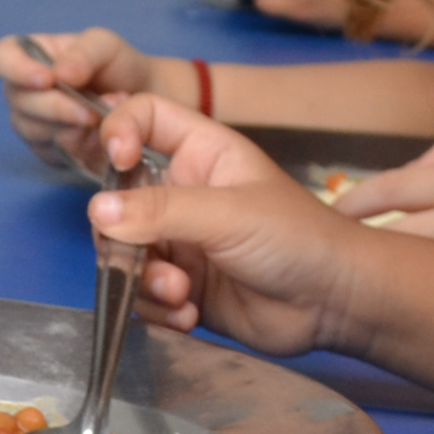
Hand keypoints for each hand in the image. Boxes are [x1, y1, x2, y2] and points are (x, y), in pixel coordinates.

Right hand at [0, 27, 161, 170]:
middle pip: (18, 101)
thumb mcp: (106, 45)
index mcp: (30, 56)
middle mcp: (24, 92)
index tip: (47, 78)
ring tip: (104, 117)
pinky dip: (77, 145)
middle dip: (56, 105)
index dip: (16, 69)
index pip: (0, 58)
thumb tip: (58, 74)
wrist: (147, 100)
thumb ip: (83, 52)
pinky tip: (99, 136)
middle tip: (92, 108)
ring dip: (71, 125)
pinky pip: (53, 153)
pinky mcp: (51, 153)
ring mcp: (34, 125)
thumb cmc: (118, 65)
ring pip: (34, 130)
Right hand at [84, 94, 374, 357]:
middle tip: (143, 259)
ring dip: (144, 280)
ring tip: (181, 294)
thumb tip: (98, 212)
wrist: (335, 304)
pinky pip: (144, 294)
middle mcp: (184, 193)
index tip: (117, 160)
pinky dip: (158, 308)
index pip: (143, 117)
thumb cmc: (297, 238)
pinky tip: (190, 315)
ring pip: (126, 254)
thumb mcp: (228, 213)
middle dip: (125, 236)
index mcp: (201, 153)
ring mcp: (182, 241)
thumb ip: (161, 211)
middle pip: (119, 198)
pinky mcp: (184, 287)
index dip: (119, 129)